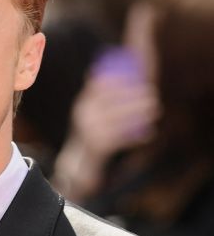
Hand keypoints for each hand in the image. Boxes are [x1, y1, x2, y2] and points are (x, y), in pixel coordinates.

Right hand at [53, 71, 159, 201]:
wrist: (80, 161)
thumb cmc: (92, 132)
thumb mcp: (91, 113)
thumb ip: (99, 97)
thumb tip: (109, 74)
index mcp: (82, 105)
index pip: (99, 87)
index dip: (119, 80)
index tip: (138, 77)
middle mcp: (84, 116)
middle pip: (112, 102)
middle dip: (134, 95)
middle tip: (153, 91)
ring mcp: (90, 131)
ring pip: (120, 120)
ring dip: (140, 113)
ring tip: (156, 108)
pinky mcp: (98, 146)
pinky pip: (122, 140)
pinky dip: (137, 137)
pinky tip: (150, 133)